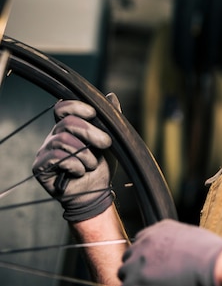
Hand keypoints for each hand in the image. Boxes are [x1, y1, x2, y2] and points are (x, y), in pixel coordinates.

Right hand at [32, 93, 119, 221]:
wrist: (96, 193)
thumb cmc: (102, 166)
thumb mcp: (111, 140)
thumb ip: (110, 119)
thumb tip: (111, 96)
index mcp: (68, 128)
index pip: (63, 107)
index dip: (76, 106)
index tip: (93, 113)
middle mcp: (54, 137)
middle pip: (67, 123)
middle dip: (90, 132)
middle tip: (106, 143)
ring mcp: (45, 151)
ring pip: (63, 140)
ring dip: (85, 154)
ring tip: (92, 164)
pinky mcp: (41, 167)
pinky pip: (56, 157)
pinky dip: (75, 164)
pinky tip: (80, 172)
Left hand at [118, 219, 221, 285]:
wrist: (210, 263)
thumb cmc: (207, 252)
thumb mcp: (190, 234)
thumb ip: (174, 238)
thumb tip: (175, 249)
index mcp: (157, 231)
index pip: (139, 242)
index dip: (145, 255)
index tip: (151, 264)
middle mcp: (143, 243)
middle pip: (129, 258)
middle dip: (136, 268)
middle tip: (151, 278)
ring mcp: (137, 262)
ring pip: (125, 275)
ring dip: (134, 280)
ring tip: (152, 283)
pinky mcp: (135, 281)